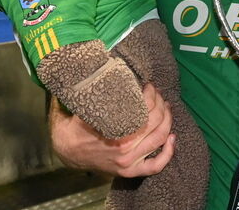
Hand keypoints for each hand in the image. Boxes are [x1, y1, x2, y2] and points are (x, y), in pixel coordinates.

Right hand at [49, 83, 175, 177]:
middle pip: (155, 121)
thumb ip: (95, 90)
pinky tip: (173, 138)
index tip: (148, 85)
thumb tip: (103, 67)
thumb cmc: (74, 125)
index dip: (150, 94)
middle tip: (156, 92)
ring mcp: (129, 162)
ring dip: (167, 119)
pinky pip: (156, 166)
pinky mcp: (130, 171)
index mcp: (114, 131)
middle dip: (159, 102)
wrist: (65, 152)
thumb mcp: (81, 105)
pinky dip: (168, 152)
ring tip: (165, 106)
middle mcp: (124, 148)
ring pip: (159, 138)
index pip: (143, 109)